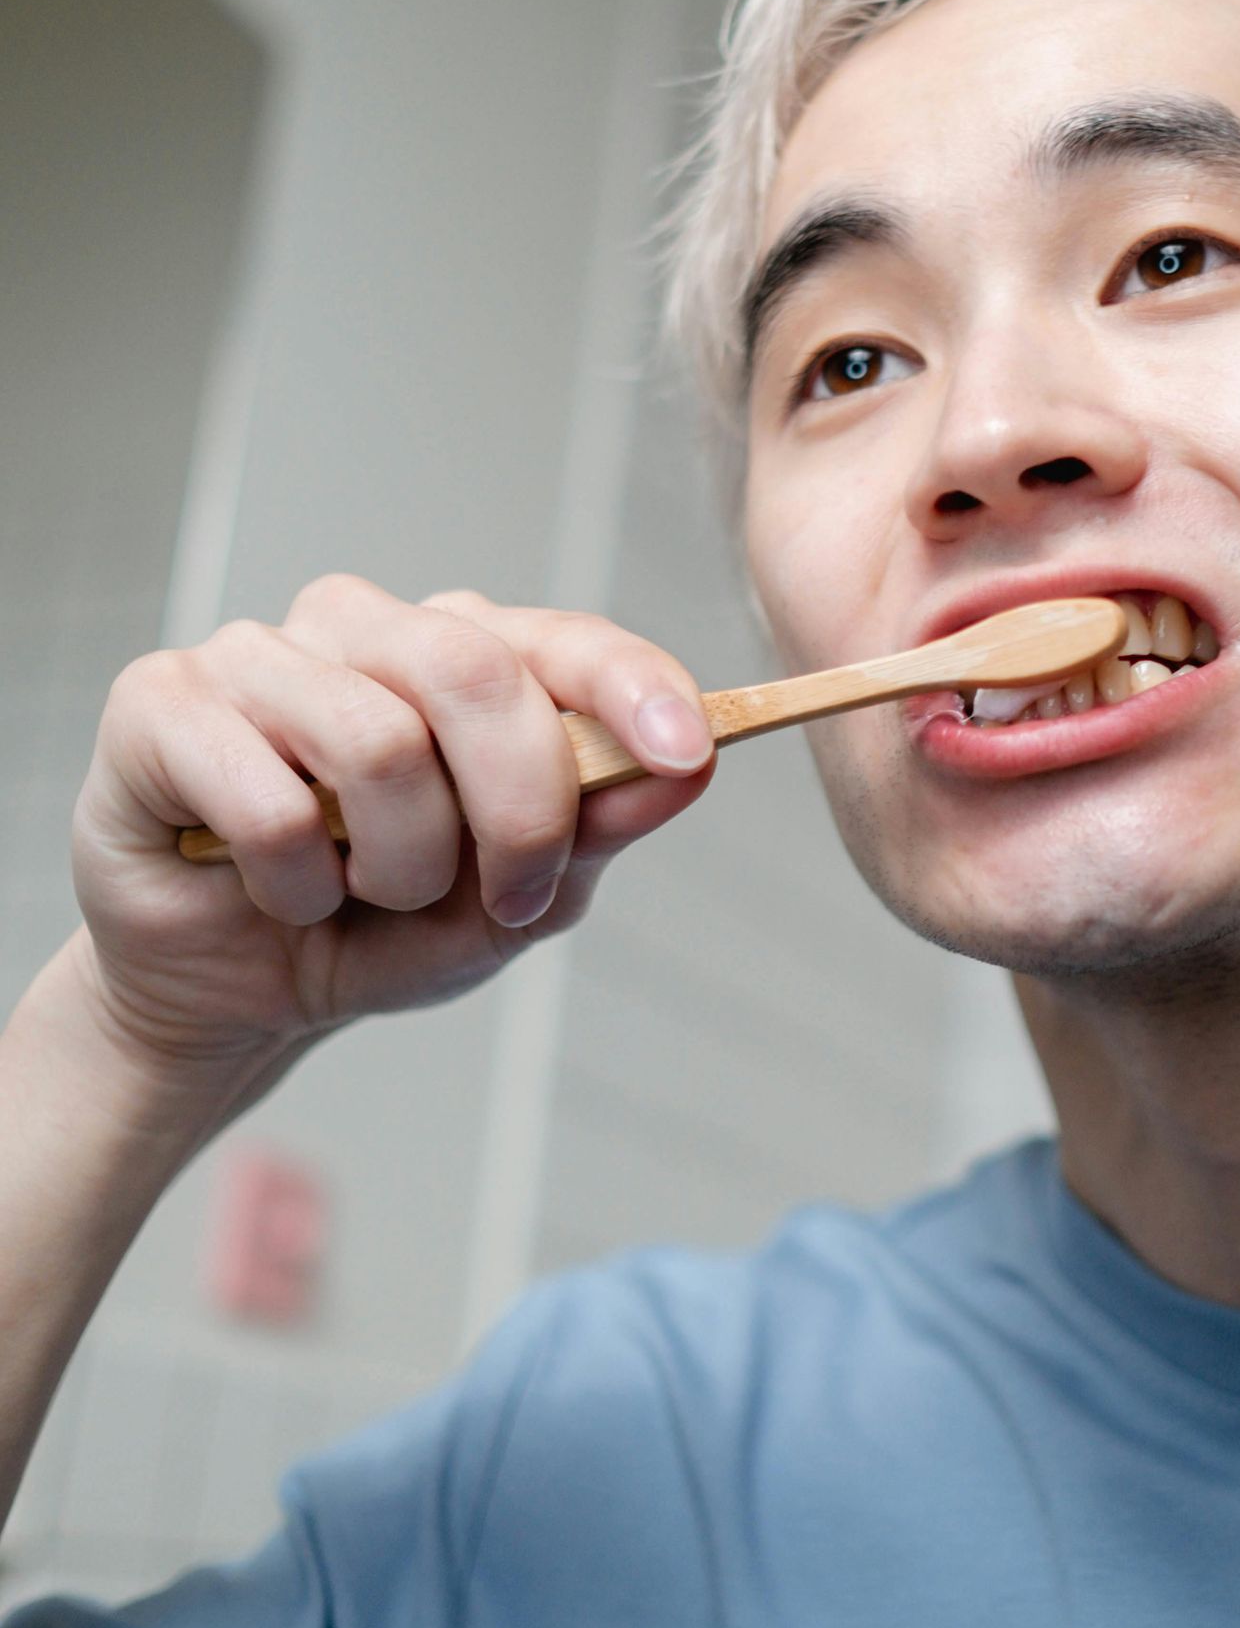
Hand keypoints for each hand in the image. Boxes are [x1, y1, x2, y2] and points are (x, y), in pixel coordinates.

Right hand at [66, 575, 714, 1107]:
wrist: (234, 997)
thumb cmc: (375, 927)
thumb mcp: (511, 901)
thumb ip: (590, 830)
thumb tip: (686, 771)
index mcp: (458, 652)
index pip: (561, 638)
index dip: (632, 686)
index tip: (688, 754)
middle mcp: (362, 630)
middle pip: (476, 674)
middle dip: (516, 813)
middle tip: (508, 897)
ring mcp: (257, 654)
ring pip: (378, 742)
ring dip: (398, 866)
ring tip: (365, 894)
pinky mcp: (163, 702)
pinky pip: (269, 801)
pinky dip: (298, 884)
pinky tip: (280, 893)